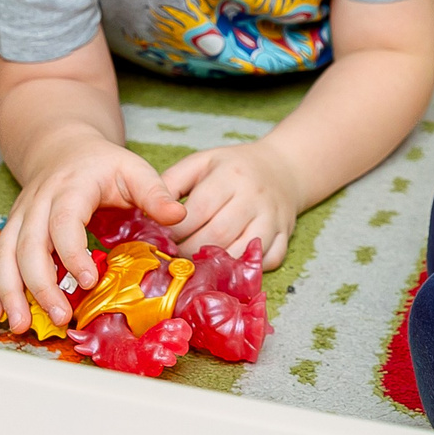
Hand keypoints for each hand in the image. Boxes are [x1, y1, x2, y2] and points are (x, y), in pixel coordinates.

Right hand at [0, 130, 184, 334]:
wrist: (62, 148)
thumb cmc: (102, 164)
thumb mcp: (133, 169)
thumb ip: (155, 192)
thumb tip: (178, 216)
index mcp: (71, 187)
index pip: (64, 221)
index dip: (72, 252)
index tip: (87, 281)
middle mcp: (38, 203)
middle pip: (29, 245)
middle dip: (41, 285)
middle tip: (60, 317)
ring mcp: (20, 218)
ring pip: (5, 255)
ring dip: (9, 292)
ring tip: (21, 325)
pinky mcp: (12, 232)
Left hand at [162, 139, 303, 269]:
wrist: (283, 168)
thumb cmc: (233, 168)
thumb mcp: (201, 162)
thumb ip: (172, 183)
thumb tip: (148, 212)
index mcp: (231, 175)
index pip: (199, 210)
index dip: (176, 230)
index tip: (160, 240)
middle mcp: (254, 197)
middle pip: (218, 235)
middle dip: (190, 252)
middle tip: (173, 260)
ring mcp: (273, 219)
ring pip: (240, 253)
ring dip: (214, 267)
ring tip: (194, 268)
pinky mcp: (285, 236)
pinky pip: (265, 263)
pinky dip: (244, 272)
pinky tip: (226, 270)